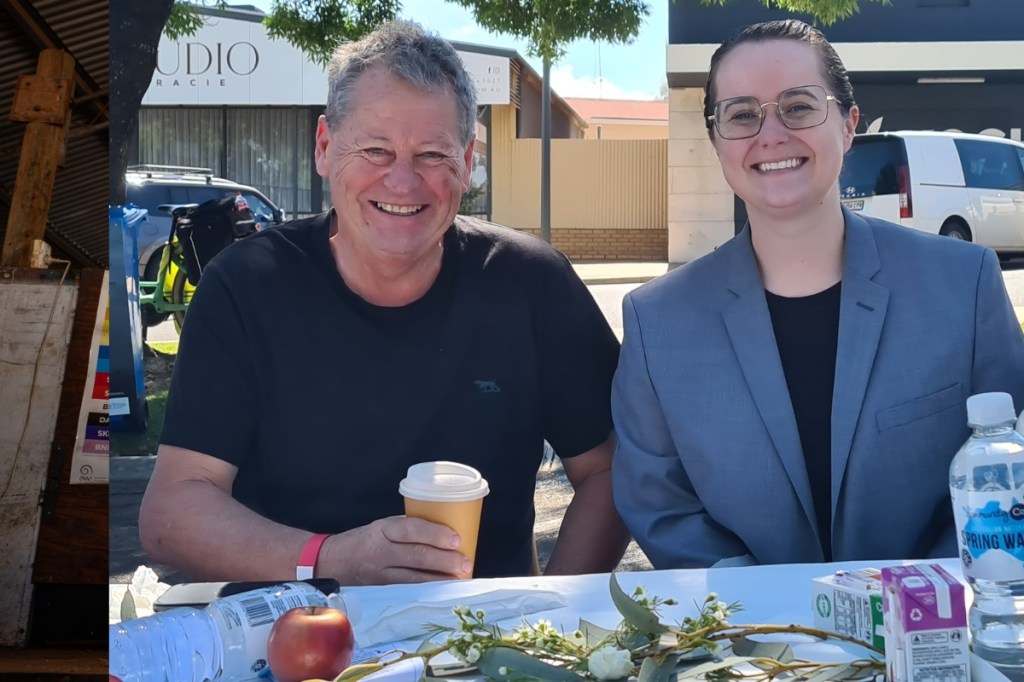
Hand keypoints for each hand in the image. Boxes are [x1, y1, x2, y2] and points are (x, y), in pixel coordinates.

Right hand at [318, 516, 472, 584]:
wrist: (329, 561)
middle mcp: (380, 552)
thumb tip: (443, 533)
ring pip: (413, 578)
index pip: (411, 530)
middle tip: (466, 562)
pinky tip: (441, 590)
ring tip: (459, 577)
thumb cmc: (363, 541)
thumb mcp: (381, 527)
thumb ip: (406, 530)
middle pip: (416, 556)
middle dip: (444, 560)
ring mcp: (379, 575)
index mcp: (382, 529)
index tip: (456, 539)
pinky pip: (406, 590)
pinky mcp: (380, 591)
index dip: (435, 534)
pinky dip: (426, 590)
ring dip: (439, 579)